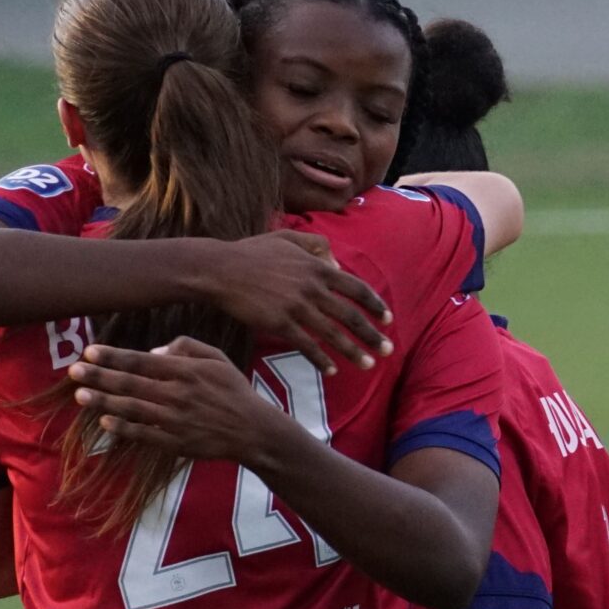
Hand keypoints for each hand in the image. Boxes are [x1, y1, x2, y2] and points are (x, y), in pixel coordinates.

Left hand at [69, 338, 293, 464]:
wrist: (254, 430)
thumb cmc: (233, 390)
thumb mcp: (217, 359)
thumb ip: (186, 347)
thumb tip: (153, 352)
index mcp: (186, 371)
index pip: (141, 362)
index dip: (113, 356)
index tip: (90, 352)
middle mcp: (178, 394)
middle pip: (130, 384)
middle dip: (99, 377)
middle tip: (74, 372)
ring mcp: (175, 420)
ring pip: (132, 409)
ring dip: (103, 402)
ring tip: (80, 396)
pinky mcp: (176, 443)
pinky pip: (144, 434)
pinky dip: (123, 428)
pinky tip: (105, 421)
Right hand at [205, 230, 392, 374]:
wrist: (219, 269)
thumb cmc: (251, 252)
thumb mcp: (287, 237)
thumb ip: (316, 244)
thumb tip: (337, 262)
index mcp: (317, 267)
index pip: (356, 289)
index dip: (374, 305)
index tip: (388, 319)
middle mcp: (312, 288)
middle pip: (351, 315)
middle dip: (372, 335)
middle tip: (389, 350)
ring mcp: (296, 306)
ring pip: (333, 334)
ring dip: (353, 352)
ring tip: (369, 365)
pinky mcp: (278, 323)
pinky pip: (306, 345)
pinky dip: (321, 359)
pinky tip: (332, 370)